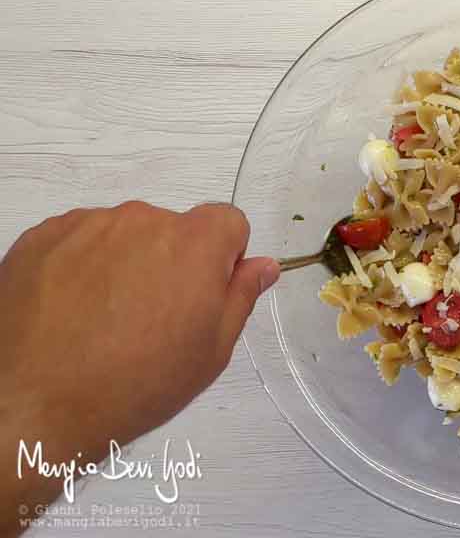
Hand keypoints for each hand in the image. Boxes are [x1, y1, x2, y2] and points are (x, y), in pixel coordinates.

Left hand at [0, 202, 277, 531]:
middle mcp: (142, 221)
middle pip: (174, 229)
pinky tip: (74, 314)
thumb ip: (240, 297)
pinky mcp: (43, 237)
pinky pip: (80, 241)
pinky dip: (83, 268)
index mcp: (193, 244)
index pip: (228, 221)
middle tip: (154, 320)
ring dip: (126, 264)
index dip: (224, 257)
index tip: (206, 293)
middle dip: (172, 263)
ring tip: (107, 321)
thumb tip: (261, 267)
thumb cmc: (134, 384)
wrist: (34, 402)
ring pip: (125, 235)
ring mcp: (87, 225)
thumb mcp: (210, 352)